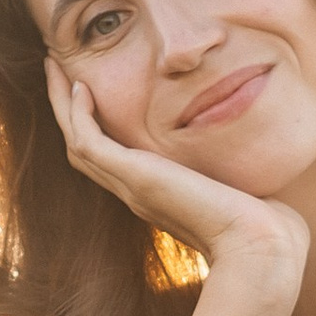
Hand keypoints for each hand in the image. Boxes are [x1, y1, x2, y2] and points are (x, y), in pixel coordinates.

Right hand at [43, 60, 306, 301]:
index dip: (96, 124)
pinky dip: (78, 115)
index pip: (112, 157)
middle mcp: (136, 192)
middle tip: (57, 71)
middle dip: (68, 108)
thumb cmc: (261, 225)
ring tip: (55, 68)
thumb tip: (255, 162)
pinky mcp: (135, 178)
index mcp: (156, 195)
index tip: (92, 89)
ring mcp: (131, 188)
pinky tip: (80, 88)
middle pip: (83, 147)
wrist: (257, 246)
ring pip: (77, 142)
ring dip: (63, 104)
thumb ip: (236, 173)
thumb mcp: (240, 189)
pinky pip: (89, 142)